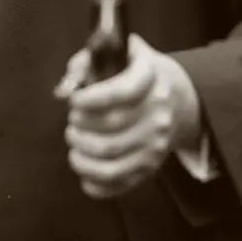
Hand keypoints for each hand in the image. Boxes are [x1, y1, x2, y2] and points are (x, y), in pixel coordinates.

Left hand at [57, 35, 203, 199]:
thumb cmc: (134, 75)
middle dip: (80, 126)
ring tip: (75, 142)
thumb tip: (63, 92)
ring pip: (111, 164)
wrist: (177, 100)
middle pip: (111, 128)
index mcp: (151, 78)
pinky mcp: (150, 168)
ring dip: (81, 156)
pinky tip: (84, 165)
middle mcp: (159, 114)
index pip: (121, 92)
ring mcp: (156, 145)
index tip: (74, 100)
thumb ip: (83, 65)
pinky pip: (118, 185)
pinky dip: (92, 182)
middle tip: (74, 120)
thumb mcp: (115, 55)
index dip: (90, 99)